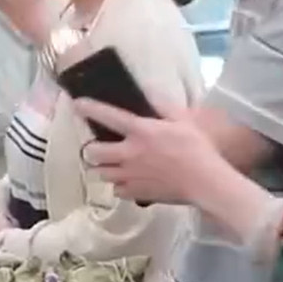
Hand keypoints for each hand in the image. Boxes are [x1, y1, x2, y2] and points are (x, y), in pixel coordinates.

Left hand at [72, 96, 237, 205]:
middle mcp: (129, 153)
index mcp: (140, 131)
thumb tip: (150, 88)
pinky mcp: (137, 193)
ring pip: (102, 174)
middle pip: (94, 152)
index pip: (108, 116)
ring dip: (103, 169)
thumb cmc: (196, 148)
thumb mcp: (183, 120)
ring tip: (110, 166)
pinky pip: (116, 191)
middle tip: (98, 148)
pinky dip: (118, 187)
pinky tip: (126, 182)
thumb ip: (163, 104)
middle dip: (92, 150)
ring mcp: (131, 175)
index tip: (77, 105)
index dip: (90, 109)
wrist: (205, 181)